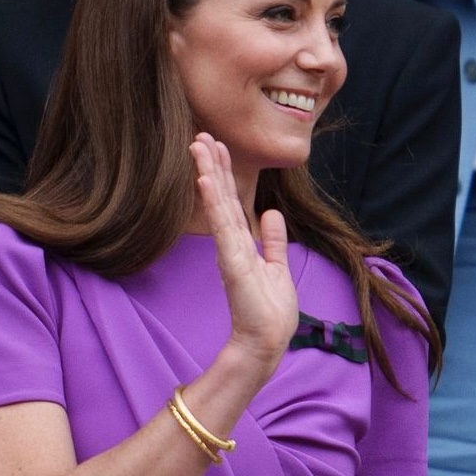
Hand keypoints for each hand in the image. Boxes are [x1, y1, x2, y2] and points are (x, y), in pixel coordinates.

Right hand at [190, 133, 297, 379]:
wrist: (268, 340)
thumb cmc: (270, 311)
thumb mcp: (277, 267)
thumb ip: (272, 240)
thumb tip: (270, 213)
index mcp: (241, 244)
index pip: (231, 201)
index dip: (224, 173)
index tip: (217, 145)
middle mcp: (231, 244)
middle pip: (220, 197)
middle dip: (211, 165)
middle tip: (200, 135)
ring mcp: (229, 252)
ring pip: (218, 205)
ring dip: (209, 174)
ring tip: (198, 146)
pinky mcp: (232, 262)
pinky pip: (222, 226)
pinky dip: (214, 202)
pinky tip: (207, 180)